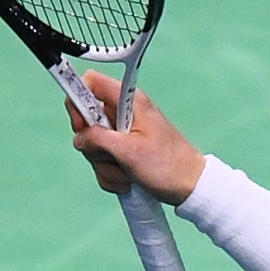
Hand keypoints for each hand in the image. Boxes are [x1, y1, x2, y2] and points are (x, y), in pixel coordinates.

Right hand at [66, 71, 206, 204]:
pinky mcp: (125, 152)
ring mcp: (124, 134)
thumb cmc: (168, 166)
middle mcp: (125, 114)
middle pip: (87, 122)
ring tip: (128, 173)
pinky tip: (128, 182)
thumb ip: (98, 139)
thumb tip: (79, 138)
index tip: (82, 125)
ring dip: (106, 166)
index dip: (78, 100)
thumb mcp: (128, 151)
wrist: (191, 188)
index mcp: (129, 102)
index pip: (90, 82)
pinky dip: (112, 175)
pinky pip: (103, 162)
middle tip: (115, 157)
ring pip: (94, 146)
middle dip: (96, 147)